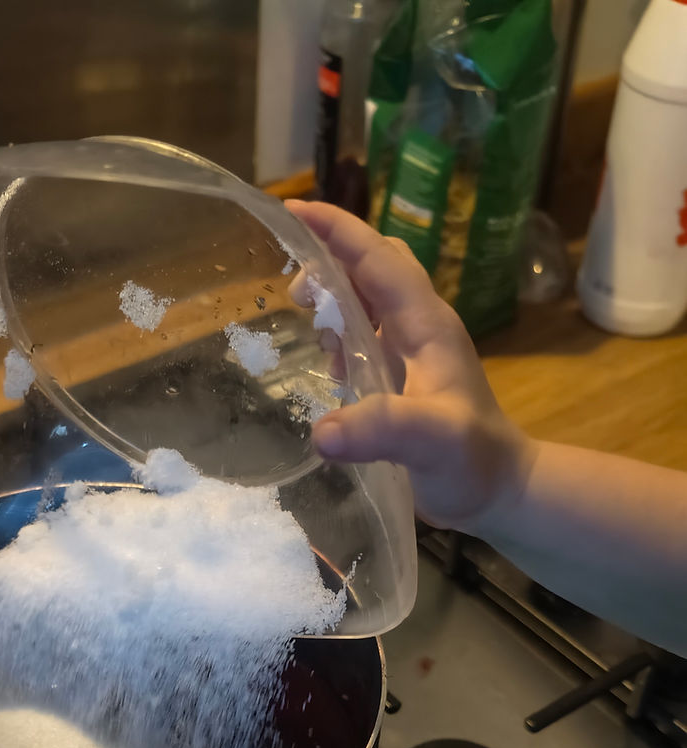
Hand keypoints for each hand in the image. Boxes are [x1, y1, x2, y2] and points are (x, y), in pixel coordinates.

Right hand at [286, 200, 535, 536]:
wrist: (501, 492)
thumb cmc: (472, 462)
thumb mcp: (431, 443)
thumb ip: (382, 431)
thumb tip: (322, 431)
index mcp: (426, 325)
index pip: (378, 259)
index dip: (337, 231)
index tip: (292, 209)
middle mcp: (420, 328)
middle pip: (373, 268)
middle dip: (330, 259)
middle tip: (293, 287)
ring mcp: (414, 351)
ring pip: (368, 299)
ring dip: (334, 298)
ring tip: (305, 320)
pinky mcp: (405, 377)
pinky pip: (367, 334)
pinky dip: (341, 334)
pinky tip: (328, 363)